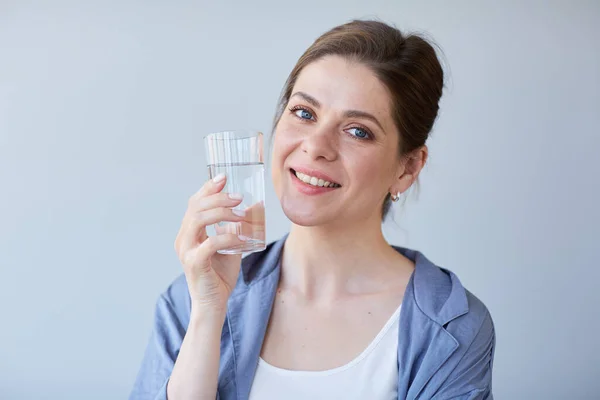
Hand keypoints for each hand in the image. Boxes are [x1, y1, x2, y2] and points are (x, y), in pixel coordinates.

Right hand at [174, 174, 247, 313]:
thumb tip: (255, 206)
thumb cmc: (220, 275)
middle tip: (239, 197)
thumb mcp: (232, 244)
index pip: (195, 202)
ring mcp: (186, 250)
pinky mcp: (194, 263)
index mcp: (189, 231)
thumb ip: (238, 226)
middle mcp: (183, 238)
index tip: (224, 177)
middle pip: (196, 207)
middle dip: (218, 197)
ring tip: (241, 214)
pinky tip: (240, 238)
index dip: (208, 187)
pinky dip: (227, 237)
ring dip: (221, 212)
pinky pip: (209, 243)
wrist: (214, 303)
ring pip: (198, 220)